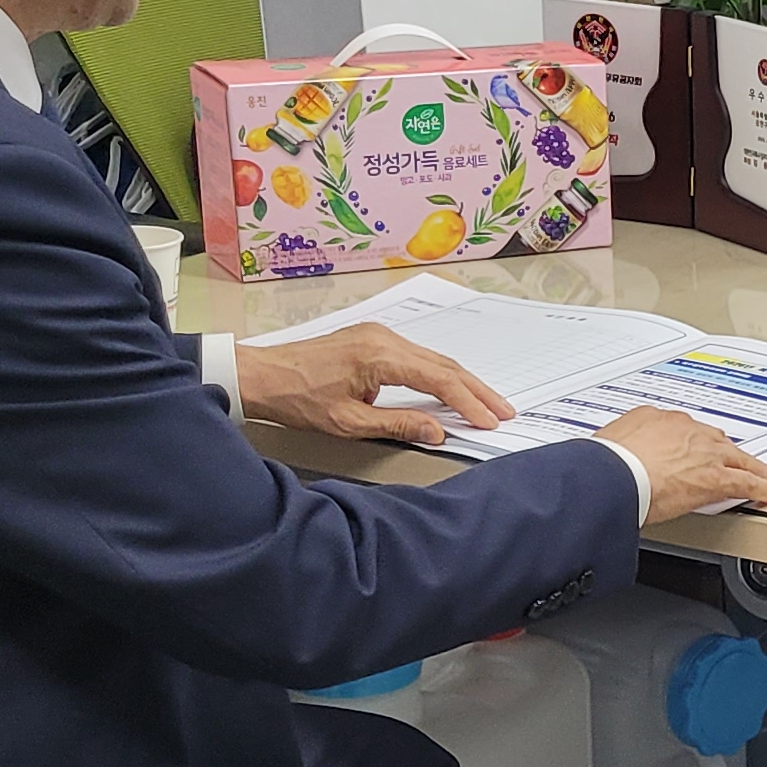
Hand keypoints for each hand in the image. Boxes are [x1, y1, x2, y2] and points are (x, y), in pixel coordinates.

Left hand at [236, 323, 512, 446]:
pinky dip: (440, 374)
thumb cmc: (297, 398)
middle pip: (445, 364)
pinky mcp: (373, 340)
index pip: (439, 379)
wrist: (262, 375)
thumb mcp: (348, 421)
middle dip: (477, 390)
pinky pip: (418, 356)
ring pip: (434, 359)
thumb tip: (437, 430)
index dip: (469, 402)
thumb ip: (398, 424)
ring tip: (486, 403)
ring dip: (462, 382)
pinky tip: (452, 388)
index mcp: (380, 356)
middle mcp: (384, 338)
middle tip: (504, 411)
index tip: (489, 421)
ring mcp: (380, 336)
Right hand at [596, 407, 766, 521]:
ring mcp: (703, 452)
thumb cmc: (605, 464)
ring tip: (762, 475)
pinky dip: (759, 488)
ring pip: (736, 458)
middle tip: (734, 460)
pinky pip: (746, 482)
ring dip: (751, 467)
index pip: (684, 430)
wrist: (614, 476)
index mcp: (656, 419)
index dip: (694, 443)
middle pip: (715, 440)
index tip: (694, 451)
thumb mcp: (607, 444)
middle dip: (725, 452)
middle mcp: (685, 430)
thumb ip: (618, 448)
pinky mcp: (715, 479)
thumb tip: (611, 458)